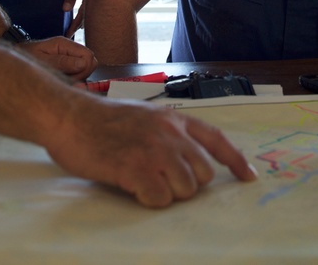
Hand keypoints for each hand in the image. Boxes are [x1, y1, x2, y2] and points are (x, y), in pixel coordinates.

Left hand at [21, 36, 97, 79]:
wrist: (14, 57)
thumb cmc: (24, 57)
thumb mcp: (42, 61)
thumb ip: (62, 62)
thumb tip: (83, 63)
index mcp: (63, 44)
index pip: (88, 55)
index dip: (84, 69)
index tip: (72, 77)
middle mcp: (68, 49)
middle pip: (90, 62)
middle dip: (82, 74)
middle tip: (66, 79)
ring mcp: (68, 56)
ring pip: (85, 69)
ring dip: (77, 78)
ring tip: (60, 79)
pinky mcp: (66, 64)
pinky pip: (78, 73)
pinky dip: (72, 79)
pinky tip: (61, 79)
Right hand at [44, 93, 257, 207]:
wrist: (70, 117)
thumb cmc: (102, 120)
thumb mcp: (144, 117)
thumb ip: (169, 134)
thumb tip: (188, 161)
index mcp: (173, 119)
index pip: (216, 139)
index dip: (235, 160)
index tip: (248, 177)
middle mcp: (169, 133)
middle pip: (202, 173)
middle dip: (187, 183)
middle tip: (161, 180)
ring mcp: (154, 150)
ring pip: (185, 188)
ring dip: (168, 193)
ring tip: (143, 181)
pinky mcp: (135, 168)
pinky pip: (160, 198)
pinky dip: (150, 200)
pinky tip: (133, 188)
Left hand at [63, 0, 96, 36]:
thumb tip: (65, 10)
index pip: (82, 16)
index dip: (74, 25)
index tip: (68, 33)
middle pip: (87, 17)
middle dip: (79, 27)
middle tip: (71, 35)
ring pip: (89, 13)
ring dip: (82, 22)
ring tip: (75, 30)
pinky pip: (89, 7)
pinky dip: (85, 14)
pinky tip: (81, 18)